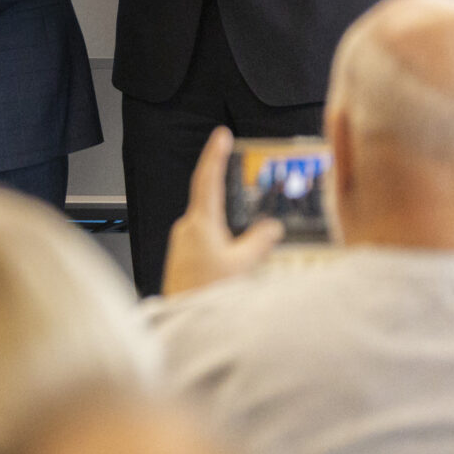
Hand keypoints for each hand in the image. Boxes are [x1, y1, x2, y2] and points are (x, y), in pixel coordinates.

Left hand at [163, 126, 283, 296]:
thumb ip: (259, 243)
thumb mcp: (243, 266)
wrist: (182, 319)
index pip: (207, 179)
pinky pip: (206, 239)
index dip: (215, 155)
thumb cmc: (207, 293)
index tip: (221, 135)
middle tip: (246, 182)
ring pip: (210, 223)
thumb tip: (271, 227)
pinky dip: (223, 239)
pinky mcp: (182, 256)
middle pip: (210, 200)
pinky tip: (236, 255)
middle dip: (229, 192)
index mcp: (200, 223)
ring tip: (252, 235)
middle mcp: (186, 228)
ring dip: (229, 224)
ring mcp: (182, 242)